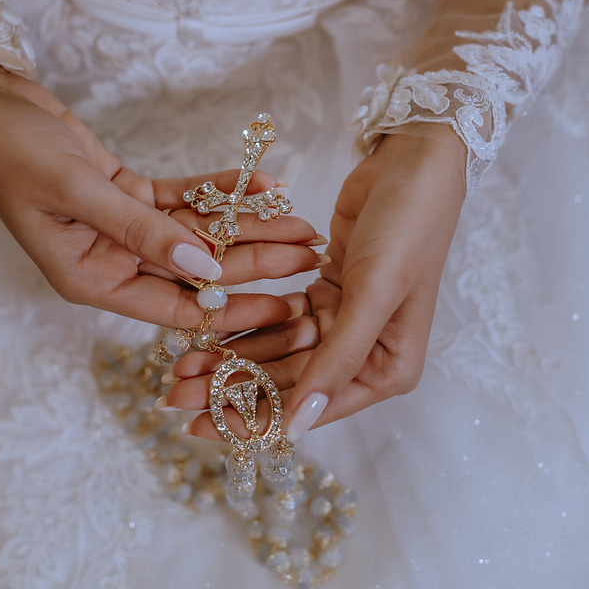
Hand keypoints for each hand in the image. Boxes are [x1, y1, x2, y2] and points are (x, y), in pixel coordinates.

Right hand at [0, 50, 322, 329]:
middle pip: (196, 270)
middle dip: (254, 262)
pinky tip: (262, 184)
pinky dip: (220, 191)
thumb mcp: (74, 190)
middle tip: (309, 255)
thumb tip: (203, 271)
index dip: (233, 309)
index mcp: (90, 279)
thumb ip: (140, 231)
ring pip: (196, 234)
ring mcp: (120, 229)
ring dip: (247, 225)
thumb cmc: (9, 150)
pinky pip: (183, 199)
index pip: (175, 308)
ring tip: (300, 221)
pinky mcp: (126, 194)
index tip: (284, 307)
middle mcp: (109, 261)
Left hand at [161, 134, 466, 436]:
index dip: (256, 418)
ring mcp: (345, 324)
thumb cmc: (407, 227)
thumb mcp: (374, 294)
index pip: (313, 407)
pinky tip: (204, 332)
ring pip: (279, 352)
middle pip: (290, 383)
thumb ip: (337, 360)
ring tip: (178, 367)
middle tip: (175, 397)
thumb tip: (299, 427)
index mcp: (389, 369)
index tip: (201, 426)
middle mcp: (367, 355)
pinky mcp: (327, 293)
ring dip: (232, 360)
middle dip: (232, 390)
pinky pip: (278, 319)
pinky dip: (245, 325)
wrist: (414, 161)